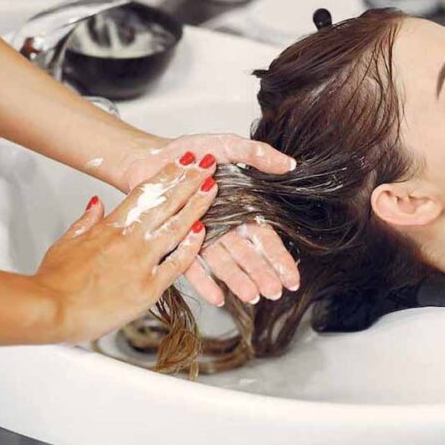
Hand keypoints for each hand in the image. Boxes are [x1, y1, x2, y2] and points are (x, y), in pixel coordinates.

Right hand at [33, 152, 216, 342]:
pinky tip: (203, 231)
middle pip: (165, 204)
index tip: (183, 162)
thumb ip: (85, 221)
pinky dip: (191, 247)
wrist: (50, 310)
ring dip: (196, 206)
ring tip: (212, 188)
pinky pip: (176, 264)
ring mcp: (141, 262)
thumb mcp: (66, 243)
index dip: (167, 175)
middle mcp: (129, 240)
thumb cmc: (54, 282)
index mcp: (110, 227)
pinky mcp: (149, 288)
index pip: (145, 193)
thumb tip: (96, 203)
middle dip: (189, 181)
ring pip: (175, 228)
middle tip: (208, 164)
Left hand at [122, 134, 300, 306]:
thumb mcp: (229, 147)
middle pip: (247, 254)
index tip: (292, 277)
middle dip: (263, 274)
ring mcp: (201, 237)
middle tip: (276, 291)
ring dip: (238, 279)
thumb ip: (257, 154)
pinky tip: (216, 297)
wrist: (152, 157)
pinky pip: (191, 264)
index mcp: (240, 208)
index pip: (265, 237)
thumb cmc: (192, 152)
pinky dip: (204, 281)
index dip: (279, 257)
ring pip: (223, 262)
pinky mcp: (177, 242)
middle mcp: (224, 227)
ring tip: (252, 296)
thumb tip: (288, 164)